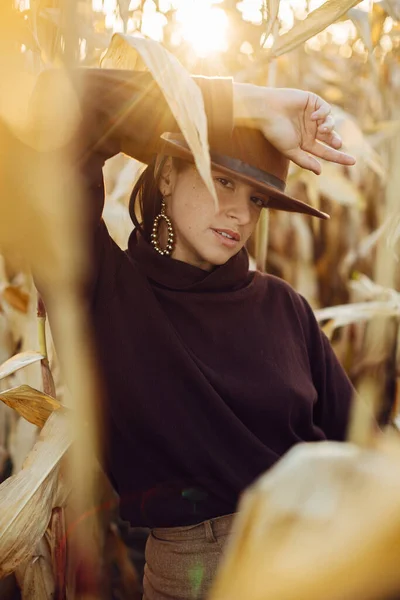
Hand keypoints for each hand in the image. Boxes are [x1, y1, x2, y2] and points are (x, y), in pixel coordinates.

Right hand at [233, 83, 355, 174]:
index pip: (325, 152)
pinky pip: (326, 109)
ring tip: (322, 129)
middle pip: (331, 138)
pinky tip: (312, 116)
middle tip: (337, 143)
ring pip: (330, 123)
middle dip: (336, 141)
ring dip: (329, 128)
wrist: (266, 110)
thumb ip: (305, 161)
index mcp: (305, 143)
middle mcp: (310, 130)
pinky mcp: (312, 101)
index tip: (353, 162)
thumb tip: (320, 172)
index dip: (339, 157)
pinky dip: (323, 114)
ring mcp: (312, 115)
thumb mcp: (290, 151)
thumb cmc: (275, 132)